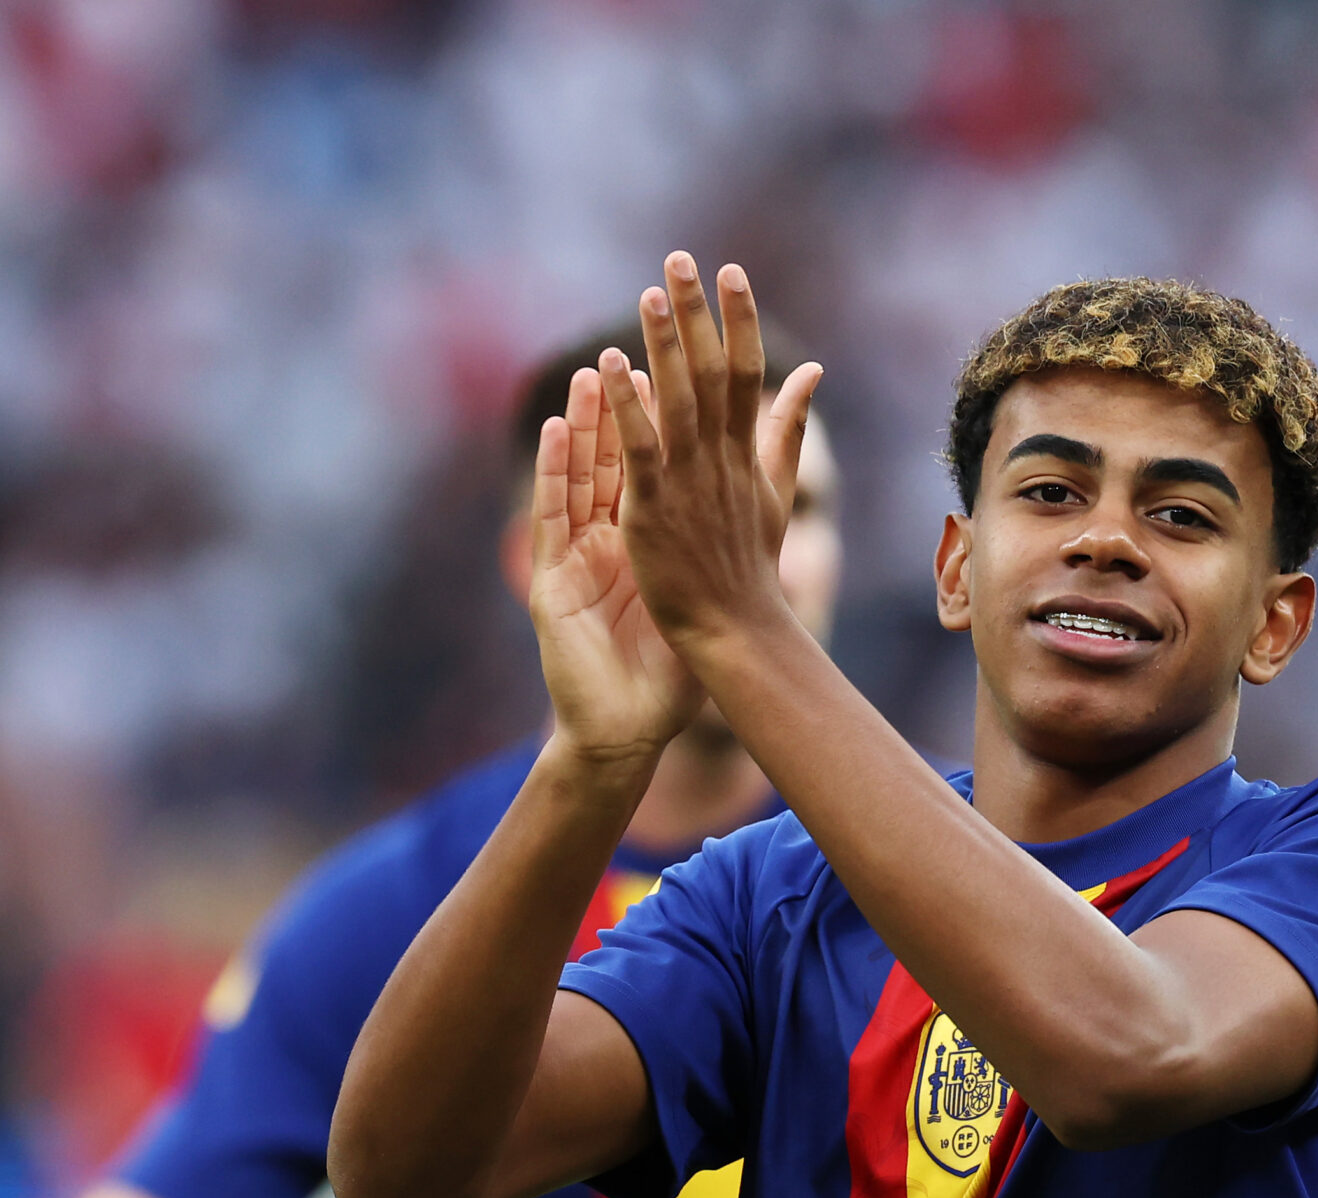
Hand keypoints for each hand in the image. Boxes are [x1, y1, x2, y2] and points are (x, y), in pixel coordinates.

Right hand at [529, 363, 706, 769]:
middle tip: (634, 345)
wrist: (627, 731)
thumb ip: (723, 554)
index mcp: (641, 543)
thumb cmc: (665, 676)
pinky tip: (560, 430)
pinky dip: (556, 471)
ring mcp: (577, 556)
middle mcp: (606, 541)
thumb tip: (763, 512)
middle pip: (613, 458)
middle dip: (622, 401)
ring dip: (586, 422)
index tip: (677, 365)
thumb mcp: (702, 604)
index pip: (649, 467)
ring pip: (579, 476)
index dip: (661, 418)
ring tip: (595, 369)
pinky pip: (554, 516)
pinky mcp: (554, 578)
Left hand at [601, 252, 822, 652]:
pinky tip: (608, 364)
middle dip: (697, 313)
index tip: (732, 270)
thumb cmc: (750, 566)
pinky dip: (627, 403)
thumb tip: (812, 370)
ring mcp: (689, 481)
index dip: (739, 319)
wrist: (736, 630)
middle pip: (711, 372)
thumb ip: (789, 429)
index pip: (745, 372)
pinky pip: (641, 444)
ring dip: (664, 343)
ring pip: (678, 399)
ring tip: (650, 291)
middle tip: (680, 258)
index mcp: (745, 453)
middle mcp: (720, 458)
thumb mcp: (776, 490)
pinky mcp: (655, 506)